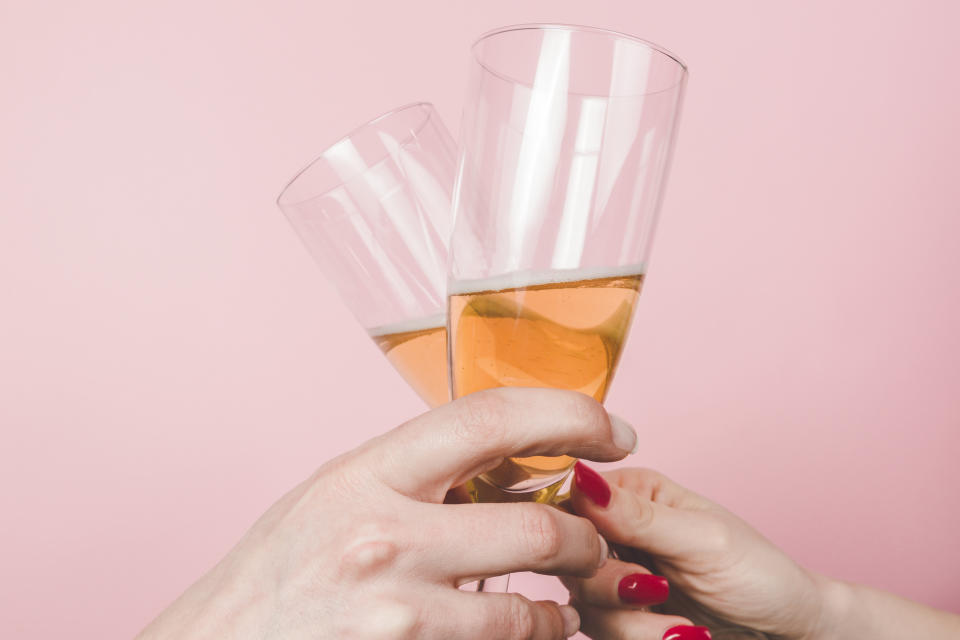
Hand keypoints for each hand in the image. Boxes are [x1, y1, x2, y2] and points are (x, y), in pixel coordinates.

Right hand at [136, 388, 638, 639]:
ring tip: (554, 603)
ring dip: (562, 609)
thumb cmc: (279, 570)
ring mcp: (398, 616)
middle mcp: (386, 540)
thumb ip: (420, 473)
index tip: (613, 428)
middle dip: (583, 539)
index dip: (569, 414)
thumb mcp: (339, 494)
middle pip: (539, 528)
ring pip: (534, 613)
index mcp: (368, 474)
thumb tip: (516, 456)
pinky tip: (517, 635)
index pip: (492, 419)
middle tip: (587, 542)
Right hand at [561, 464, 825, 639]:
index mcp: (631, 493)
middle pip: (569, 559)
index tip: (612, 555)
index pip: (569, 501)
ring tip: (683, 628)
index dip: (576, 534)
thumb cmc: (760, 574)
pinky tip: (680, 635)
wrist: (787, 632)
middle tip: (659, 592)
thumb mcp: (701, 540)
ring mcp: (616, 577)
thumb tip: (580, 477)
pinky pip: (600, 631)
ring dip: (633, 625)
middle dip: (611, 589)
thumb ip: (637, 516)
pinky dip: (639, 639)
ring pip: (583, 603)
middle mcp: (615, 531)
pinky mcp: (622, 617)